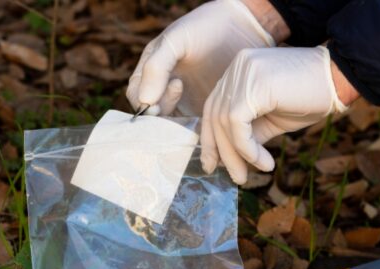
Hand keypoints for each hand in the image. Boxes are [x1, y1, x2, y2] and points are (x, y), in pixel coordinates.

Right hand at [126, 0, 283, 116]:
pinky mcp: (200, 112)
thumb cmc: (206, 27)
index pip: (136, 96)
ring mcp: (182, 103)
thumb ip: (157, 67)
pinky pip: (190, 129)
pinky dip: (193, 129)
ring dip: (177, 123)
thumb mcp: (176, 40)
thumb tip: (145, 101)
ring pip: (169, 125)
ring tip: (192, 97)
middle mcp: (162, 90)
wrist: (244, 28)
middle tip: (180, 89)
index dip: (145, 101)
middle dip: (161, 112)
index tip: (165, 91)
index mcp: (150, 72)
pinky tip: (205, 114)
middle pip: (151, 115)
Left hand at [201, 46, 349, 184]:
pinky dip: (247, 149)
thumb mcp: (271, 120)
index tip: (213, 165)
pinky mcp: (254, 84)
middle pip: (215, 116)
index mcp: (237, 71)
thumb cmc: (309, 98)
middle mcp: (236, 67)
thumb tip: (227, 158)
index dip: (210, 138)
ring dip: (236, 155)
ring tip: (249, 175)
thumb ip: (247, 133)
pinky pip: (238, 124)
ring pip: (224, 123)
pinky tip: (263, 162)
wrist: (340, 78)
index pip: (213, 108)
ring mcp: (244, 72)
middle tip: (236, 178)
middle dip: (222, 152)